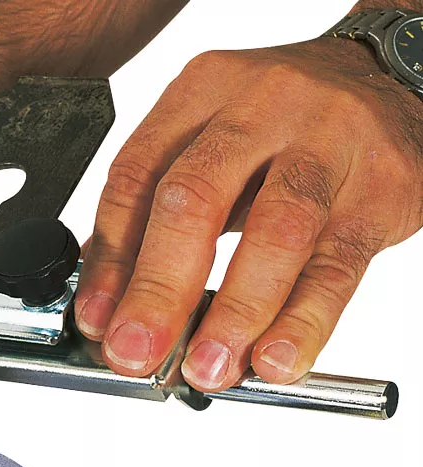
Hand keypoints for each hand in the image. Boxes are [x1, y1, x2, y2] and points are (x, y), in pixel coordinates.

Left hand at [74, 37, 422, 391]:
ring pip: (274, 234)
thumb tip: (105, 294)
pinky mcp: (379, 191)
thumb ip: (154, 209)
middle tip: (136, 349)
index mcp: (201, 91)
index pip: (136, 178)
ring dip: (234, 312)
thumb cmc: (283, 122)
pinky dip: (303, 321)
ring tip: (208, 366)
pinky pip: (337, 265)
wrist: (388, 79)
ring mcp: (327, 145)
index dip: (111, 259)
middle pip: (195, 200)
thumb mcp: (209, 140)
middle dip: (158, 289)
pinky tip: (275, 358)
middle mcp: (260, 108)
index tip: (97, 320)